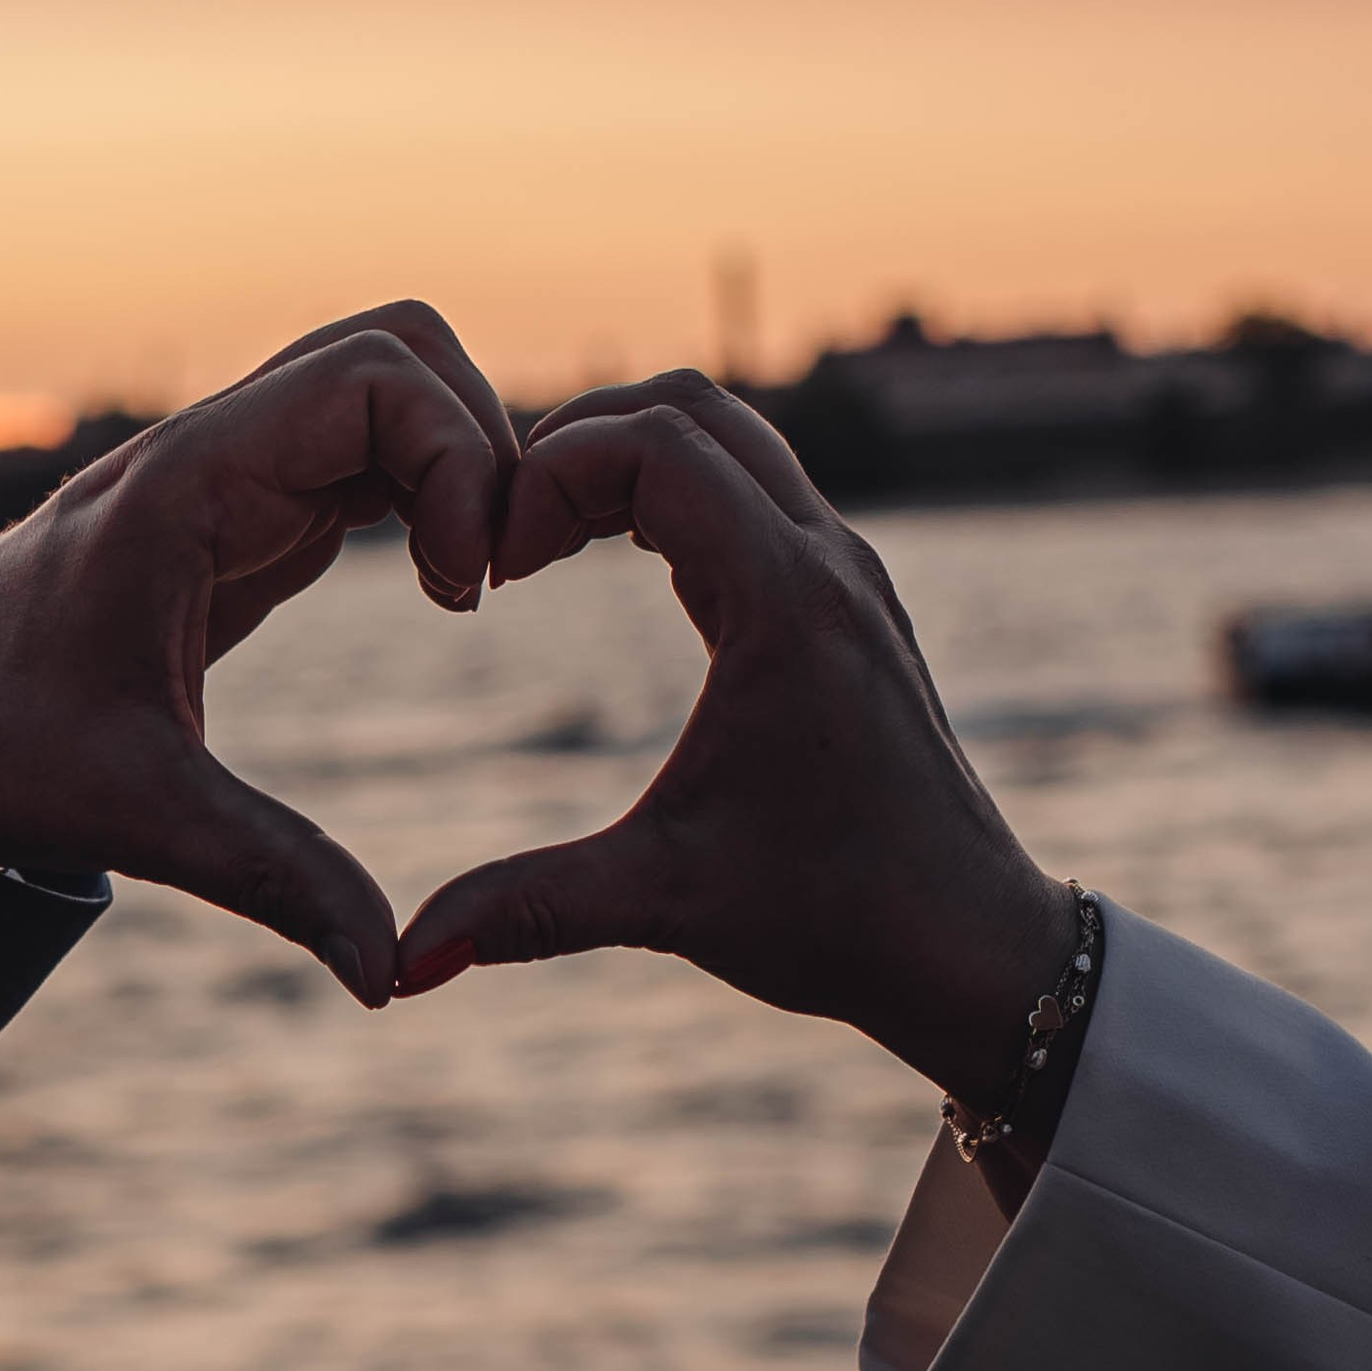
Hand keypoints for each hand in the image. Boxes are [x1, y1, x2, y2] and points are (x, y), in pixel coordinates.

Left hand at [0, 303, 514, 1003]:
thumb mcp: (135, 813)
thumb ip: (271, 877)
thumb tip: (388, 979)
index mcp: (189, 482)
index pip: (374, 375)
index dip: (457, 457)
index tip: (462, 586)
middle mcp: (218, 449)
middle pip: (399, 350)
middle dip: (479, 442)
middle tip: (489, 575)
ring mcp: (235, 471)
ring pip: (390, 387)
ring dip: (459, 462)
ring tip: (468, 583)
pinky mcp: (247, 510)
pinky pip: (368, 450)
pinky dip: (429, 493)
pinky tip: (439, 590)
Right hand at [392, 374, 1075, 1110]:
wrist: (972, 946)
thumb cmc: (838, 918)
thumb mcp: (668, 900)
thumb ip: (528, 909)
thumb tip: (399, 962)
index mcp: (786, 602)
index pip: (654, 445)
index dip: (548, 475)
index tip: (494, 567)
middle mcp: (828, 560)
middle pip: (691, 408)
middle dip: (578, 442)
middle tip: (507, 535)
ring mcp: (848, 570)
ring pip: (731, 434)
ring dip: (630, 456)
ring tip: (547, 541)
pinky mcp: (851, 594)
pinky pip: (756, 484)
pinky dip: (676, 489)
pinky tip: (616, 563)